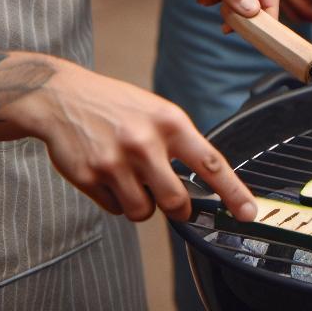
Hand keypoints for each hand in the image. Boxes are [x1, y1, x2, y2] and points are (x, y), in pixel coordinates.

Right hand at [12, 61, 259, 222]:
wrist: (61, 96)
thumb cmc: (116, 107)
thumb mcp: (156, 112)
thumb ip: (179, 145)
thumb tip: (204, 187)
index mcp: (169, 122)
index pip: (211, 163)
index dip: (234, 193)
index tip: (249, 214)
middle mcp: (144, 141)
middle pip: (176, 202)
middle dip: (179, 209)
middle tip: (175, 204)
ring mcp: (115, 161)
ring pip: (143, 212)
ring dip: (142, 204)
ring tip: (131, 177)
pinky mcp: (90, 177)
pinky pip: (115, 208)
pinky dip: (116, 199)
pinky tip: (107, 174)